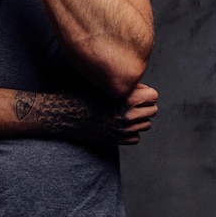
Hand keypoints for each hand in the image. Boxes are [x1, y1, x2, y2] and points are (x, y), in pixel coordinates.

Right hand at [34, 83, 158, 145]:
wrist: (61, 114)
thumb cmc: (78, 92)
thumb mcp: (99, 80)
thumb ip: (119, 80)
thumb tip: (133, 76)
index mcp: (124, 97)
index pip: (153, 96)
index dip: (145, 91)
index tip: (135, 90)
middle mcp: (126, 115)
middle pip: (153, 111)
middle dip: (145, 104)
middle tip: (132, 100)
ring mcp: (121, 130)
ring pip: (146, 125)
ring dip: (139, 118)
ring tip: (125, 111)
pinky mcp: (115, 141)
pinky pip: (136, 137)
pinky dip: (131, 132)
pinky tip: (119, 123)